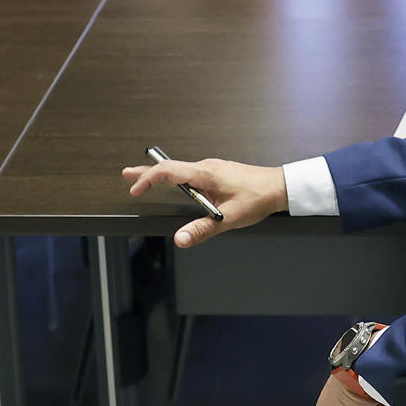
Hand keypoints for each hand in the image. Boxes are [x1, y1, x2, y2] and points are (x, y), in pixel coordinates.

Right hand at [120, 156, 286, 247]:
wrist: (279, 186)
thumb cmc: (258, 197)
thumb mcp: (228, 218)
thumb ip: (202, 229)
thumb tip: (180, 239)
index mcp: (205, 174)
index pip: (168, 171)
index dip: (147, 179)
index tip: (135, 189)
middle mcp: (206, 167)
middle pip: (169, 167)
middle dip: (146, 172)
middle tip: (127, 175)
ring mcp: (212, 168)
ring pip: (180, 169)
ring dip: (160, 175)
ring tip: (145, 181)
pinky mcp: (218, 172)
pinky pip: (191, 172)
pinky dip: (176, 177)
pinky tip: (177, 186)